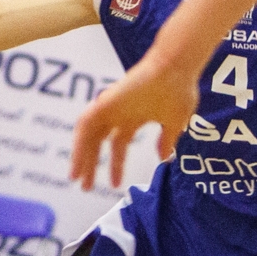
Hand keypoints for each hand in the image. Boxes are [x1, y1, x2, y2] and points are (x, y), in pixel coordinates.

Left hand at [70, 58, 197, 189]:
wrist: (177, 67)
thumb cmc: (180, 90)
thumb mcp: (175, 123)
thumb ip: (166, 141)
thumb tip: (164, 158)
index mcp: (134, 118)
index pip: (118, 144)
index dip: (116, 165)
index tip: (115, 185)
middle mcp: (119, 113)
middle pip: (98, 142)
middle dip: (92, 165)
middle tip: (86, 188)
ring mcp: (112, 106)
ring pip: (88, 135)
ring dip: (80, 156)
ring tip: (76, 178)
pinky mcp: (107, 101)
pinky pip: (86, 122)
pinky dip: (79, 140)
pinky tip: (77, 158)